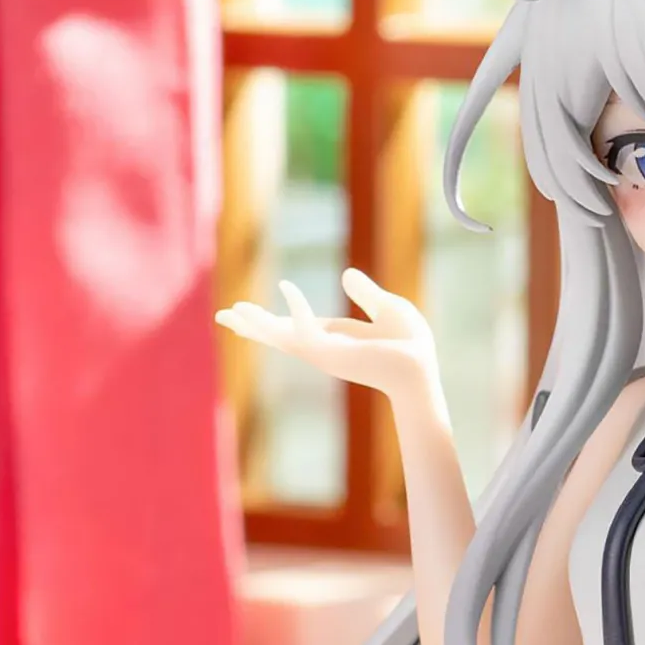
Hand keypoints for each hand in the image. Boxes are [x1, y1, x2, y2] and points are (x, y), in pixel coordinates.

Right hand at [216, 269, 438, 399]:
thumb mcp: (388, 308)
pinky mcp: (331, 354)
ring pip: (282, 336)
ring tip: (228, 312)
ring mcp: (324, 353)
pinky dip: (296, 309)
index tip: (247, 314)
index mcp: (335, 338)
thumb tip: (346, 273)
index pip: (296, 328)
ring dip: (257, 322)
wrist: (421, 371)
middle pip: (280, 335)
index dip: (272, 321)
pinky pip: (306, 329)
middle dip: (253, 326)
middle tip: (222, 315)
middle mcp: (324, 348)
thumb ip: (366, 293)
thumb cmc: (412, 346)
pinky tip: (287, 288)